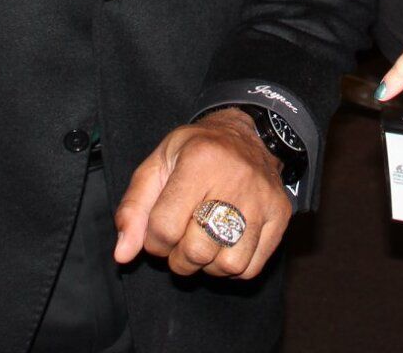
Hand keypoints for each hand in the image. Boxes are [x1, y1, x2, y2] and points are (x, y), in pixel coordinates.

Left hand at [114, 109, 289, 279]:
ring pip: (227, 265)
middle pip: (195, 251)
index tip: (158, 232)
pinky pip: (251, 268)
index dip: (153, 241)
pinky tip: (224, 246)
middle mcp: (234, 179)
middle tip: (179, 241)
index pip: (164, 227)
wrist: (247, 133)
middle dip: (178, 258)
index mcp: (199, 161)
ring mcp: (261, 199)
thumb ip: (134, 208)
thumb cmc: (196, 151)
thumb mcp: (157, 164)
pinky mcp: (280, 215)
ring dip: (207, 266)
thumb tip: (123, 254)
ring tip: (203, 244)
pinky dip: (232, 268)